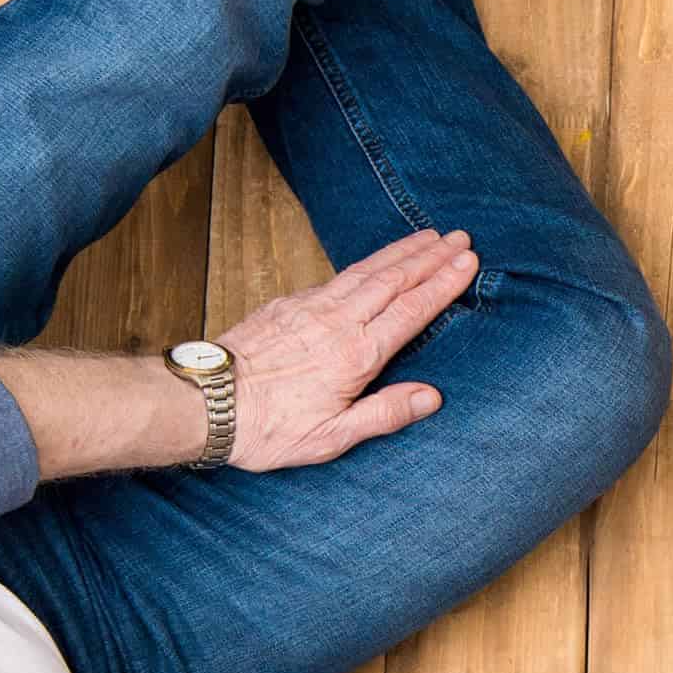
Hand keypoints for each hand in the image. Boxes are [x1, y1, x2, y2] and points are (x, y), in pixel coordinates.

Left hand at [216, 228, 479, 470]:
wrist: (205, 401)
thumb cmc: (268, 428)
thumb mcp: (331, 436)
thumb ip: (384, 414)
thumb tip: (431, 396)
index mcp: (356, 355)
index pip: (411, 311)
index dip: (442, 285)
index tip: (467, 262)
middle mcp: (338, 322)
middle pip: (394, 280)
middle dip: (430, 257)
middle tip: (460, 237)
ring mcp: (312, 308)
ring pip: (367, 271)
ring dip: (401, 252)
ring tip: (428, 236)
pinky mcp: (289, 304)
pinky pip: (339, 275)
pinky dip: (367, 262)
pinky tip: (376, 261)